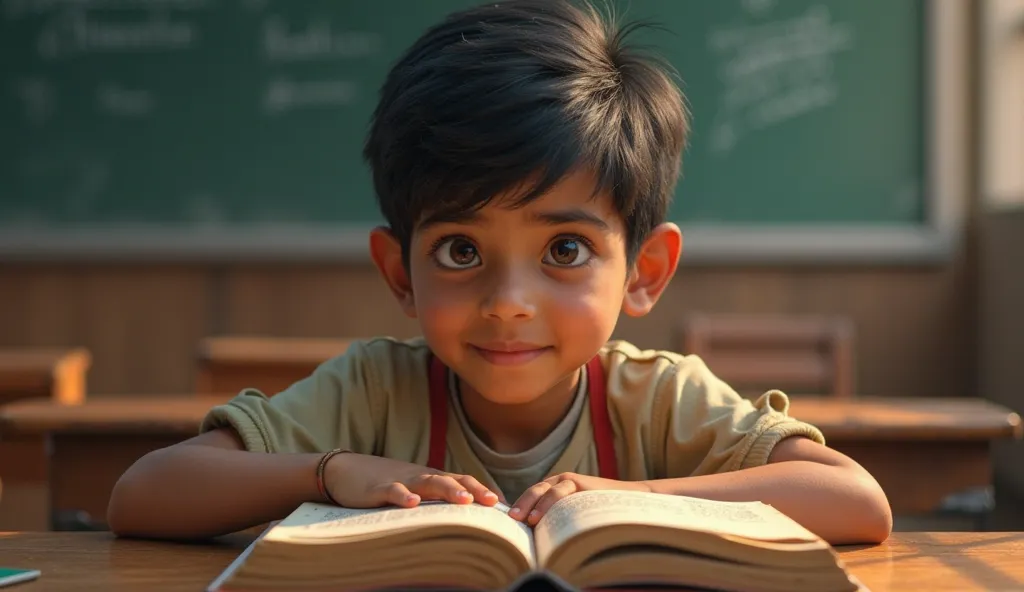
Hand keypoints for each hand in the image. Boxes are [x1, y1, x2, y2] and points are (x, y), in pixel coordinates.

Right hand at [323, 452, 504, 508]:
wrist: (343, 470)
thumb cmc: (382, 483)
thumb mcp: (411, 491)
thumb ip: (433, 500)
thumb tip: (461, 518)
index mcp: (429, 478)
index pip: (461, 481)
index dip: (482, 491)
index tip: (503, 505)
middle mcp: (419, 477)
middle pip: (451, 480)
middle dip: (474, 490)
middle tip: (493, 503)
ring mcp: (399, 480)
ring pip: (427, 483)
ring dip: (447, 491)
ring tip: (465, 501)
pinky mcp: (377, 488)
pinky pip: (392, 491)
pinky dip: (403, 496)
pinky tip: (412, 503)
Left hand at [510, 473, 650, 524]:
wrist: (625, 499)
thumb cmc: (594, 512)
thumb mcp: (570, 515)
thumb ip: (553, 520)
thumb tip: (532, 541)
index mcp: (550, 489)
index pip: (528, 498)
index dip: (517, 508)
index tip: (506, 524)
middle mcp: (556, 482)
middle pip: (532, 492)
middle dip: (520, 506)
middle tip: (510, 521)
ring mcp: (567, 480)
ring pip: (544, 491)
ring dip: (534, 506)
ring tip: (527, 520)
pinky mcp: (579, 481)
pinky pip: (561, 492)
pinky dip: (551, 504)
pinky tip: (544, 517)